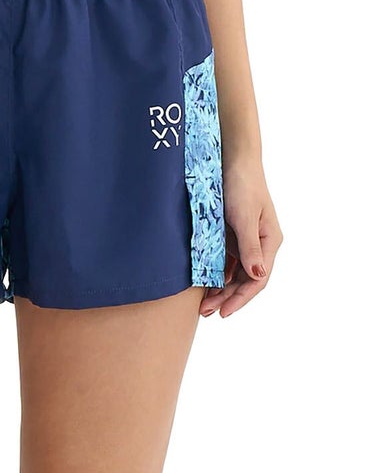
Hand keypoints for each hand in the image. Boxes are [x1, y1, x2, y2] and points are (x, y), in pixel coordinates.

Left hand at [199, 160, 282, 318]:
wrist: (232, 159)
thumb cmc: (241, 185)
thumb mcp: (243, 217)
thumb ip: (249, 247)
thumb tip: (257, 276)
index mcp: (270, 242)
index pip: (257, 280)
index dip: (240, 299)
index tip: (223, 312)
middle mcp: (260, 244)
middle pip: (245, 280)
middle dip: (227, 297)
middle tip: (206, 312)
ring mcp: (245, 240)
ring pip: (234, 272)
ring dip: (220, 288)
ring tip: (202, 304)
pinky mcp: (232, 234)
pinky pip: (225, 260)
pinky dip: (216, 272)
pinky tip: (203, 282)